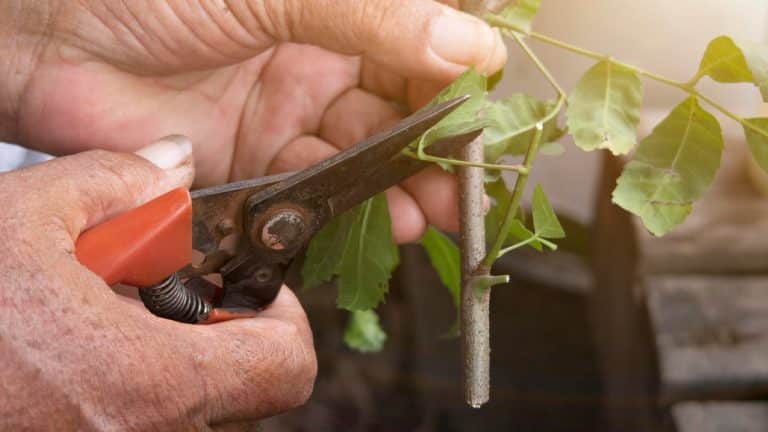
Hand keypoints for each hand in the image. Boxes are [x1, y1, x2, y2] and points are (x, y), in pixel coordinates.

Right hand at [0, 139, 315, 429]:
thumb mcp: (24, 217)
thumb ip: (118, 183)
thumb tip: (172, 163)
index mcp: (146, 382)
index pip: (285, 367)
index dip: (285, 320)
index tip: (250, 288)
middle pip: (242, 390)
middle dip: (219, 336)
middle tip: (167, 293)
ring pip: (193, 411)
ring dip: (173, 360)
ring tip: (107, 316)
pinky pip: (145, 424)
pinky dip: (134, 385)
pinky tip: (76, 351)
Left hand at [1, 0, 505, 242]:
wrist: (44, 37)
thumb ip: (372, 19)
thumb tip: (467, 46)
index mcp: (334, 7)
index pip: (418, 41)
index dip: (456, 76)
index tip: (484, 110)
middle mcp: (317, 58)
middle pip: (400, 106)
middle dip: (438, 144)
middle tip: (470, 177)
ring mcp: (287, 113)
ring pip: (366, 153)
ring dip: (406, 183)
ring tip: (438, 207)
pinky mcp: (256, 163)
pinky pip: (318, 188)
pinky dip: (353, 206)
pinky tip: (386, 216)